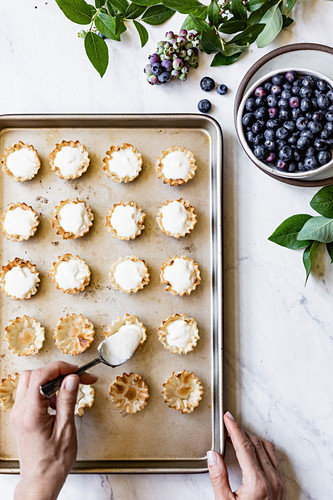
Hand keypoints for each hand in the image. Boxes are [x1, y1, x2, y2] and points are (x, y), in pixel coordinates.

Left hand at [10, 361, 97, 499]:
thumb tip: (71, 378)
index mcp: (30, 414)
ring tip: (67, 394)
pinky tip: (59, 403)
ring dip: (50, 382)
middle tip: (76, 378)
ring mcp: (18, 413)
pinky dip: (46, 391)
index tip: (76, 370)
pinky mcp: (21, 416)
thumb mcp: (66, 429)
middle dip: (56, 372)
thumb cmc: (53, 462)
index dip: (59, 368)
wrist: (41, 481)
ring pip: (30, 382)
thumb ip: (68, 400)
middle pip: (33, 374)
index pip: (40, 376)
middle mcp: (20, 411)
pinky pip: (31, 393)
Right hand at [207, 412, 285, 499]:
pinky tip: (251, 449)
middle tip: (227, 426)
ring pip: (266, 448)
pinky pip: (273, 457)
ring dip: (251, 438)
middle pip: (255, 443)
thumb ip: (218, 478)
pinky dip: (261, 448)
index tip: (228, 418)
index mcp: (257, 483)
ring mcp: (278, 482)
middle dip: (240, 431)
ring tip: (237, 436)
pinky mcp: (281, 485)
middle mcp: (271, 480)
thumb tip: (213, 454)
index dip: (234, 429)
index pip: (245, 446)